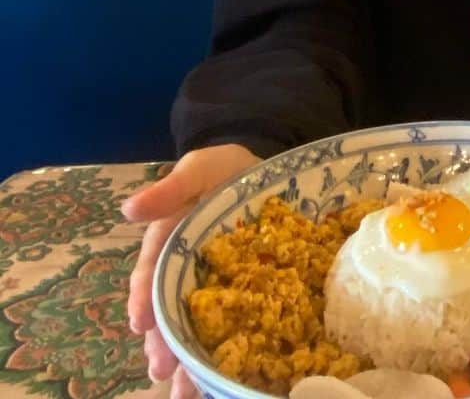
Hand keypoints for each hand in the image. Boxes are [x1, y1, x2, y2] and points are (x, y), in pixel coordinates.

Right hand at [122, 143, 259, 397]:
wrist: (263, 169)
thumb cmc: (223, 169)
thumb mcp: (198, 169)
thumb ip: (171, 188)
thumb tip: (130, 208)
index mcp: (171, 239)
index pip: (153, 270)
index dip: (145, 296)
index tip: (141, 322)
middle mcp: (186, 267)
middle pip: (170, 308)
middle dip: (164, 341)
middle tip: (162, 369)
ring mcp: (213, 282)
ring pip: (195, 324)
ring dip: (187, 357)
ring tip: (183, 390)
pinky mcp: (243, 288)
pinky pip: (231, 321)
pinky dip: (223, 349)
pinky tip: (218, 379)